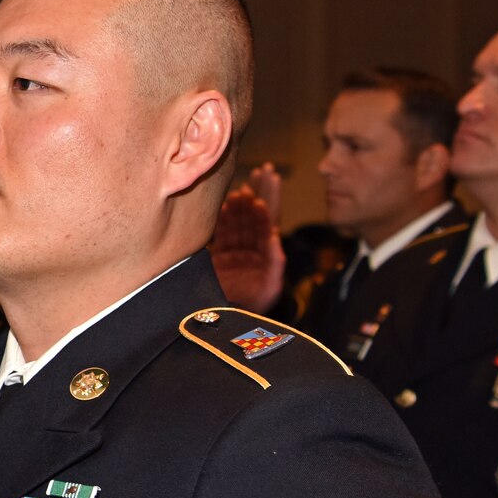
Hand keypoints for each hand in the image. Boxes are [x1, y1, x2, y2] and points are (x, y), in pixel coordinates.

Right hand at [209, 164, 284, 310]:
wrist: (224, 325)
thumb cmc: (251, 310)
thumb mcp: (269, 289)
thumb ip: (275, 263)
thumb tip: (275, 235)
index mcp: (267, 256)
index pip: (270, 222)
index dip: (270, 202)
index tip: (267, 184)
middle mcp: (253, 252)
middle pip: (257, 217)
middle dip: (259, 194)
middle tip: (262, 172)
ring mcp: (236, 254)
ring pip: (239, 223)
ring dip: (240, 204)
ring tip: (242, 187)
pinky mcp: (221, 259)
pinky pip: (223, 234)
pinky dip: (224, 219)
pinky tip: (225, 204)